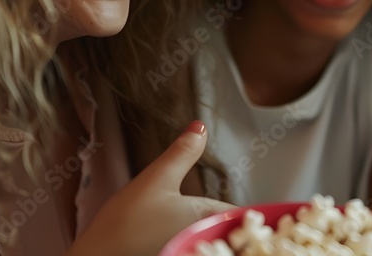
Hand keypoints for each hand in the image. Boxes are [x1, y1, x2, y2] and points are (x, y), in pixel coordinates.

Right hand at [66, 121, 233, 255]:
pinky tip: (179, 245)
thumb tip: (200, 127)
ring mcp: (189, 252)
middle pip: (231, 234)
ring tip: (205, 237)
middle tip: (226, 225)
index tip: (247, 212)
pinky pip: (195, 252)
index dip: (244, 214)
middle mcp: (203, 240)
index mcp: (209, 218)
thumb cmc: (124, 225)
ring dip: (212, 239)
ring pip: (214, 245)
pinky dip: (195, 248)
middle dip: (228, 229)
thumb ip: (182, 153)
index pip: (242, 215)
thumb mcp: (154, 180)